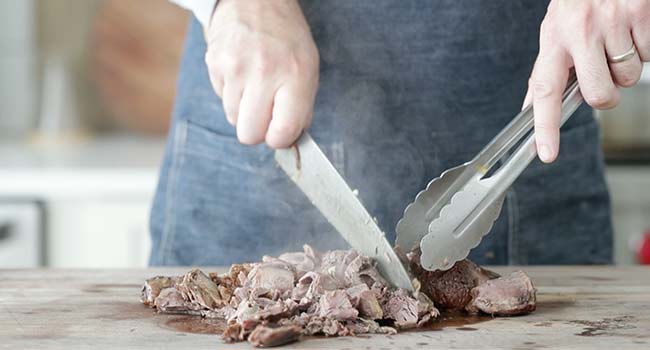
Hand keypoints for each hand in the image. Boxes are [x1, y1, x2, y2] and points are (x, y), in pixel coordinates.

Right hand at [204, 0, 318, 147]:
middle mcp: (264, 73)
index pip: (280, 134)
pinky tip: (242, 73)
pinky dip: (231, 93)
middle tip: (265, 113)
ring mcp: (235, 68)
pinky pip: (221, 100)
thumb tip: (288, 141)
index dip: (279, 139)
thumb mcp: (309, 68)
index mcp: (295, 76)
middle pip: (249, 135)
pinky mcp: (214, 64)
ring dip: (244, 110)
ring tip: (254, 85)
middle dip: (258, 130)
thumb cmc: (287, 38)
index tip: (280, 131)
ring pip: (233, 120)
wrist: (256, 0)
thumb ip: (301, 108)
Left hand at [524, 0, 648, 162]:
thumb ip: (548, 67)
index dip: (545, 126)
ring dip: (627, 66)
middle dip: (607, 93)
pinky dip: (645, 47)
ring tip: (617, 40)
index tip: (546, 153)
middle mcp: (580, 32)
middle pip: (599, 95)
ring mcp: (613, 23)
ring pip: (628, 77)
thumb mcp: (555, 29)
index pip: (545, 90)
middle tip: (603, 71)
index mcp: (554, 38)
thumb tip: (532, 104)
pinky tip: (632, 29)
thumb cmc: (579, 1)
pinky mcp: (641, 14)